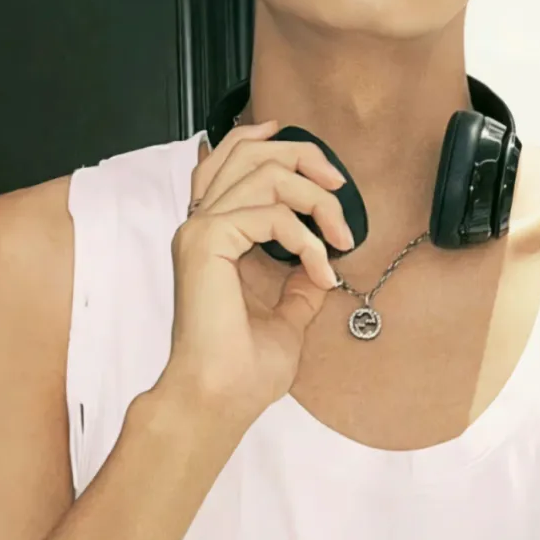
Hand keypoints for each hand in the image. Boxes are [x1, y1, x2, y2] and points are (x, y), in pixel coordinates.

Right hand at [160, 119, 353, 422]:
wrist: (219, 399)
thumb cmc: (242, 368)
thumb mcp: (287, 313)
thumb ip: (299, 281)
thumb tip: (322, 260)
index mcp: (213, 234)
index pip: (229, 161)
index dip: (263, 140)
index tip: (307, 150)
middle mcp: (202, 224)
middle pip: (247, 152)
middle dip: (301, 156)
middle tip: (339, 185)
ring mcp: (200, 229)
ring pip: (264, 174)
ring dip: (315, 199)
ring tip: (339, 237)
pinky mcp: (206, 240)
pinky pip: (271, 214)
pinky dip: (306, 238)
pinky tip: (320, 269)